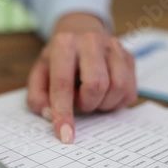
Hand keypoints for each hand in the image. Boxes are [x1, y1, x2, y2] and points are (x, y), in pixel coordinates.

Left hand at [27, 13, 136, 143]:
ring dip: (103, 103)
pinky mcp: (129, 57)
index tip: (66, 136)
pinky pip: (130, 91)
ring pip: (118, 88)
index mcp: (64, 44)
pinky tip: (105, 95)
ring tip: (92, 97)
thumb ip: (37, 98)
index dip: (63, 113)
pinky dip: (116, 102)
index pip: (63, 84)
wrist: (80, 32)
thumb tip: (51, 115)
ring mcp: (114, 47)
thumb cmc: (58, 60)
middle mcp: (91, 41)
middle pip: (96, 85)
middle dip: (87, 104)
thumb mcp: (39, 74)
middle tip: (79, 102)